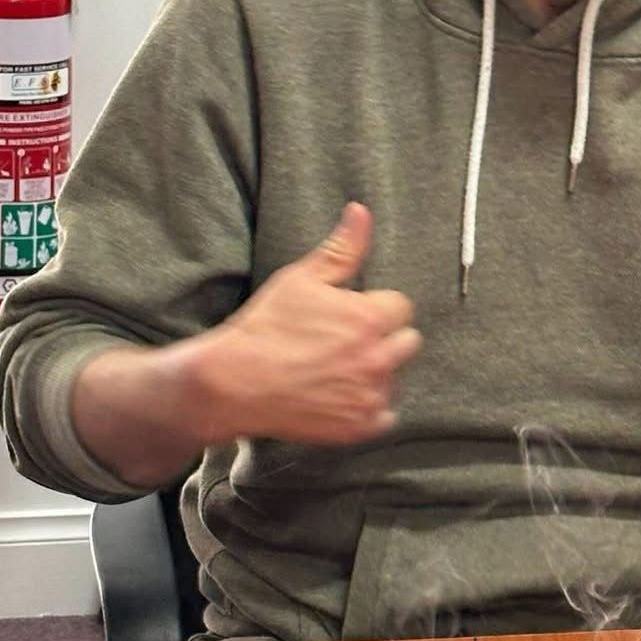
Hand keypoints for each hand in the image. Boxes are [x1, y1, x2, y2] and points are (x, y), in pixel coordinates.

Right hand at [188, 202, 422, 446]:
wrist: (232, 383)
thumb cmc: (265, 326)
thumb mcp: (301, 279)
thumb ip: (342, 249)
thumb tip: (361, 212)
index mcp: (369, 319)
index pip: (401, 307)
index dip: (374, 307)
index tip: (348, 314)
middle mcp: (378, 359)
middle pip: (408, 342)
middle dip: (383, 338)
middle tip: (344, 342)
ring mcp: (370, 396)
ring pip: (394, 377)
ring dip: (375, 373)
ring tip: (335, 369)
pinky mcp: (359, 428)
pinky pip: (385, 415)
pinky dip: (368, 408)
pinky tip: (338, 396)